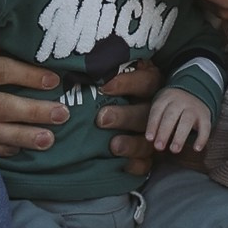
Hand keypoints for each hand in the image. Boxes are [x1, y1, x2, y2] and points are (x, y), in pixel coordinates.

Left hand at [97, 55, 158, 177]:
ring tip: (113, 146)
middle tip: (101, 118)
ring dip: (131, 143)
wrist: (124, 117)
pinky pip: (147, 164)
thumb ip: (103, 70)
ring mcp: (152, 133)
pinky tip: (124, 165)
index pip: (145, 81)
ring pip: (147, 139)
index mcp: (149, 85)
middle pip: (145, 113)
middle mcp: (153, 109)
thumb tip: (73, 62)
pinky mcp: (149, 155)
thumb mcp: (113, 74)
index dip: (127, 83)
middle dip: (124, 116)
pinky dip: (136, 165)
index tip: (104, 85)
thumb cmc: (110, 89)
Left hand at [145, 86, 212, 156]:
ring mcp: (194, 108)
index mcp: (167, 97)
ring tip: (174, 150)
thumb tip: (151, 140)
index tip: (149, 138)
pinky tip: (197, 149)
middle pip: (171, 116)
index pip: (158, 110)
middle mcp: (180, 101)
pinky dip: (202, 138)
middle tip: (158, 147)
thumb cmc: (173, 105)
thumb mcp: (164, 105)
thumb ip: (157, 120)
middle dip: (164, 131)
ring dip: (180, 136)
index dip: (153, 124)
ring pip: (187, 121)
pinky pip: (205, 127)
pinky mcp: (205, 116)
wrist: (197, 91)